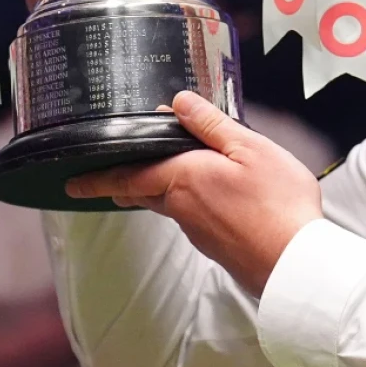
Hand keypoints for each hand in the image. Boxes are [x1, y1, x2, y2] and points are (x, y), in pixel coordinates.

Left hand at [65, 91, 323, 295]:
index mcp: (183, 178)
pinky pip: (190, 218)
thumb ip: (211, 125)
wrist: (294, 264)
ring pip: (167, 205)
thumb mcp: (249, 148)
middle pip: (143, 193)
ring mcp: (198, 231)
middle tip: (106, 180)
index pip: (127, 176)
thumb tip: (178, 102)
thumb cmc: (277, 202)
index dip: (97, 179)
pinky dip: (186, 204)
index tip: (71, 184)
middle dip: (123, 185)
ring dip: (156, 192)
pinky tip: (207, 199)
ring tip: (156, 179)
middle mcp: (182, 207)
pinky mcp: (216, 246)